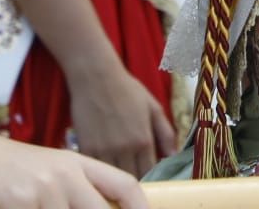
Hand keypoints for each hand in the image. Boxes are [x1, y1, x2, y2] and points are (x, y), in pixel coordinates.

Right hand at [0, 123, 148, 208]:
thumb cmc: (0, 168)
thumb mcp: (44, 170)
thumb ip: (71, 190)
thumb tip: (93, 205)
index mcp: (76, 164)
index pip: (125, 185)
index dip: (139, 207)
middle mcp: (66, 176)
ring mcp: (43, 190)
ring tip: (36, 208)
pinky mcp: (18, 202)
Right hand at [65, 62, 174, 177]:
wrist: (96, 78)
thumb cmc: (127, 90)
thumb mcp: (153, 107)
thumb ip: (166, 133)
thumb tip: (173, 155)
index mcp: (143, 140)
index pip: (149, 172)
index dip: (151, 177)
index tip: (150, 175)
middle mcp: (124, 149)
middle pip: (130, 178)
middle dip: (134, 180)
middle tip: (134, 174)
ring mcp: (102, 151)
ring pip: (111, 177)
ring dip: (116, 178)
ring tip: (119, 171)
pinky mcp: (85, 149)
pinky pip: (95, 169)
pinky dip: (100, 171)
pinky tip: (103, 166)